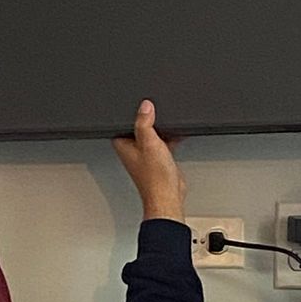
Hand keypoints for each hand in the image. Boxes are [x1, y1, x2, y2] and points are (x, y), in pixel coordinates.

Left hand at [112, 100, 185, 221]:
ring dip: (160, 129)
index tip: (140, 105)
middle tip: (156, 113)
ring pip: (152, 134)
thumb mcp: (149, 143)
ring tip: (167, 124)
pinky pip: (163, 142)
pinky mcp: (159, 159)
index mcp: (123, 145)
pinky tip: (177, 135)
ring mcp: (146, 155)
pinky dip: (170, 138)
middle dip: (148, 120)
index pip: (123, 122)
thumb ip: (144, 122)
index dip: (131, 113)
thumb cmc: (154, 179)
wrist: (169, 196)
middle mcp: (132, 150)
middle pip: (139, 127)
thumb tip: (144, 106)